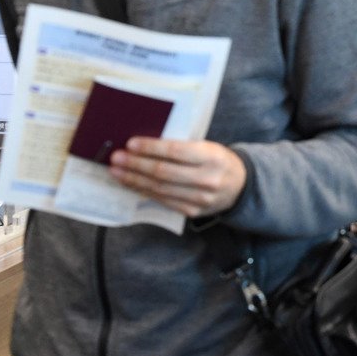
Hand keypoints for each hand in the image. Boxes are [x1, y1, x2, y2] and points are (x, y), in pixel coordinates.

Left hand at [109, 138, 246, 217]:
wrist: (240, 186)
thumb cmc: (218, 160)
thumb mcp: (208, 147)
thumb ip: (182, 146)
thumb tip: (145, 144)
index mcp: (212, 157)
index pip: (176, 151)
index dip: (151, 148)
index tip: (131, 143)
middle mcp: (207, 179)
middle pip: (164, 172)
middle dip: (136, 164)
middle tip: (116, 158)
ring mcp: (199, 198)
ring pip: (160, 188)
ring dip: (134, 179)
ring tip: (116, 171)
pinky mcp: (192, 211)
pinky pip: (163, 200)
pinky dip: (144, 191)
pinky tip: (131, 184)